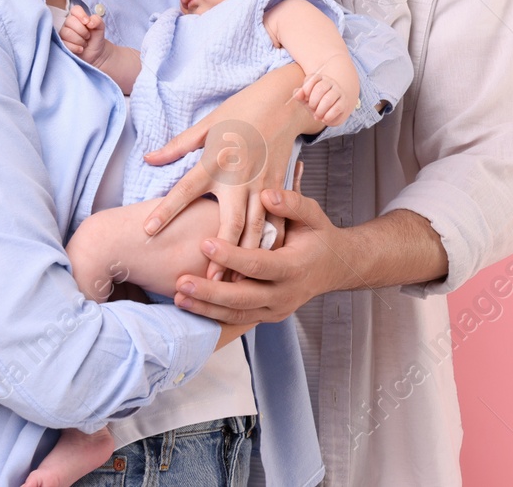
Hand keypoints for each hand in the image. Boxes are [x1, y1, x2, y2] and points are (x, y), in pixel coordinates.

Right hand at [59, 5, 108, 64]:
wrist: (95, 53)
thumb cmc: (96, 38)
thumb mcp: (100, 28)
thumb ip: (97, 20)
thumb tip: (90, 22)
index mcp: (78, 17)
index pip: (75, 9)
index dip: (81, 15)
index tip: (87, 22)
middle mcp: (68, 24)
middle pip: (69, 21)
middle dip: (82, 30)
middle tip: (88, 36)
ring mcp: (63, 34)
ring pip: (66, 33)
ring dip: (79, 40)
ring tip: (85, 44)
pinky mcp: (62, 44)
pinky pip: (64, 43)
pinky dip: (75, 47)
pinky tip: (81, 49)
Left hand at [140, 64, 320, 275]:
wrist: (283, 103)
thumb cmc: (240, 112)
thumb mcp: (207, 125)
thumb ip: (177, 146)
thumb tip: (148, 158)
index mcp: (215, 161)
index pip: (185, 189)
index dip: (166, 210)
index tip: (148, 231)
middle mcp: (239, 177)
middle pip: (230, 221)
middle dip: (221, 254)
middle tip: (209, 281)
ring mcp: (263, 184)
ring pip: (258, 228)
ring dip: (246, 257)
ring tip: (235, 283)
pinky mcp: (280, 187)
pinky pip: (276, 220)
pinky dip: (271, 243)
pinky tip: (264, 264)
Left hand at [171, 188, 355, 324]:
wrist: (335, 267)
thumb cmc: (319, 236)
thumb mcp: (313, 214)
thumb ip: (292, 202)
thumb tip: (267, 194)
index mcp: (295, 267)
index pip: (259, 264)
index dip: (231, 256)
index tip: (205, 243)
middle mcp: (285, 294)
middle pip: (243, 298)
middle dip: (210, 292)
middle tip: (180, 281)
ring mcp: (276, 310)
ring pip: (237, 314)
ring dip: (206, 308)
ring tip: (178, 297)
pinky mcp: (267, 316)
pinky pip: (237, 319)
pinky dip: (213, 315)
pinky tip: (190, 306)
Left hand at [293, 71, 355, 126]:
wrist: (331, 113)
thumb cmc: (316, 103)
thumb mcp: (305, 99)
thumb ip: (299, 95)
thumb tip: (297, 94)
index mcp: (319, 79)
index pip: (313, 78)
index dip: (306, 89)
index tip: (305, 98)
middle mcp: (330, 83)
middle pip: (320, 88)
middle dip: (313, 101)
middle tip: (311, 108)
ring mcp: (338, 92)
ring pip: (328, 99)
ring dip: (320, 110)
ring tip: (317, 116)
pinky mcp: (344, 103)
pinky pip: (337, 108)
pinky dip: (328, 116)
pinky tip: (324, 119)